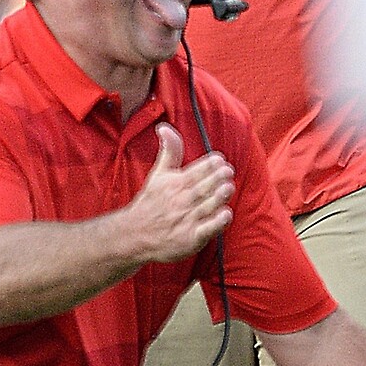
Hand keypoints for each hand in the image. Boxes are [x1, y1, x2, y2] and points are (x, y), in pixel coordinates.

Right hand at [127, 123, 234, 263]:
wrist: (136, 235)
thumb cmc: (151, 202)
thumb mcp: (158, 174)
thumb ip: (169, 151)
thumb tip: (164, 127)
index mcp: (175, 184)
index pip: (195, 171)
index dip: (209, 165)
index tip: (220, 159)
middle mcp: (181, 201)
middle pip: (202, 187)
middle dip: (216, 178)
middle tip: (228, 171)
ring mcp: (186, 220)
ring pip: (206, 206)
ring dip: (218, 196)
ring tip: (228, 187)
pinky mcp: (190, 239)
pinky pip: (207, 229)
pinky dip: (217, 222)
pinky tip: (226, 214)